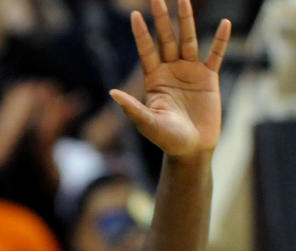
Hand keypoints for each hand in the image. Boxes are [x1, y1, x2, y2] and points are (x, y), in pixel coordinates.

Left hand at [110, 0, 230, 157]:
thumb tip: (112, 93)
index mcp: (154, 80)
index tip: (135, 15)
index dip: (142, 34)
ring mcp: (190, 72)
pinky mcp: (208, 78)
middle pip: (166, 39)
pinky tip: (224, 24)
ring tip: (184, 0)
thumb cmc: (166, 139)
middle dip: (161, 19)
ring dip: (186, 21)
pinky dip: (220, 41)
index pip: (146, 51)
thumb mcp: (148, 122)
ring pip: (188, 40)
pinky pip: (215, 55)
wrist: (191, 149)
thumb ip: (132, 107)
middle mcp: (171, 72)